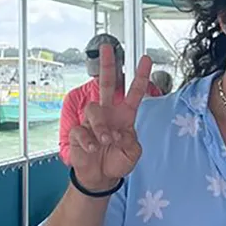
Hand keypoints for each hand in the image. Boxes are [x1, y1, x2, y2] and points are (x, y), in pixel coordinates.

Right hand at [69, 44, 152, 191]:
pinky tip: (93, 148)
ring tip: (106, 140)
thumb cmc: (118, 161)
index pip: (135, 92)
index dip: (141, 75)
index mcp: (125, 115)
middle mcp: (109, 113)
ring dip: (101, 126)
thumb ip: (131, 142)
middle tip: (108, 48)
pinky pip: (81, 129)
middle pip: (108, 84)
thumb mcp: (133, 153)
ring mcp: (92, 121)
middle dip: (108, 65)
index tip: (147, 59)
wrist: (101, 177)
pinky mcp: (79, 131)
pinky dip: (89, 140)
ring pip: (94, 110)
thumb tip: (119, 132)